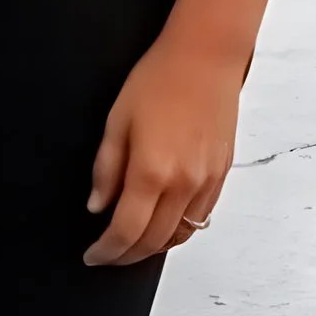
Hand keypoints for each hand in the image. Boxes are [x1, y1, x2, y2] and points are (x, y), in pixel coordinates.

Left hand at [85, 33, 244, 266]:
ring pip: (181, 235)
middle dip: (127, 255)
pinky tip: (163, 222)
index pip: (126, 231)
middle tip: (108, 256)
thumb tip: (98, 206)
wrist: (205, 59)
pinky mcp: (222, 174)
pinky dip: (180, 229)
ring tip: (132, 243)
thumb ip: (106, 170)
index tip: (93, 256)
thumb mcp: (116, 122)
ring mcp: (207, 182)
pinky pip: (201, 217)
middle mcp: (184, 185)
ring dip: (155, 246)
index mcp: (152, 172)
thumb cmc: (156, 82)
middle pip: (154, 241)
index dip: (107, 250)